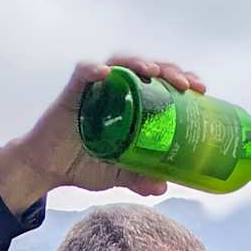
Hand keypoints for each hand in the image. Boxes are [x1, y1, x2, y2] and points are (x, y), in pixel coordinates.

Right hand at [4, 54, 207, 201]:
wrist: (48, 169)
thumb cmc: (83, 164)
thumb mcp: (117, 175)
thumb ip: (139, 178)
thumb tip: (164, 187)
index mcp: (131, 104)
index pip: (161, 85)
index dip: (182, 82)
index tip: (202, 90)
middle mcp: (116, 90)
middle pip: (147, 69)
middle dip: (170, 71)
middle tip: (188, 85)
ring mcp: (95, 88)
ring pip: (120, 64)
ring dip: (139, 63)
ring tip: (154, 71)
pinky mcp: (72, 92)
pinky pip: (84, 73)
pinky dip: (95, 70)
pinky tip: (107, 73)